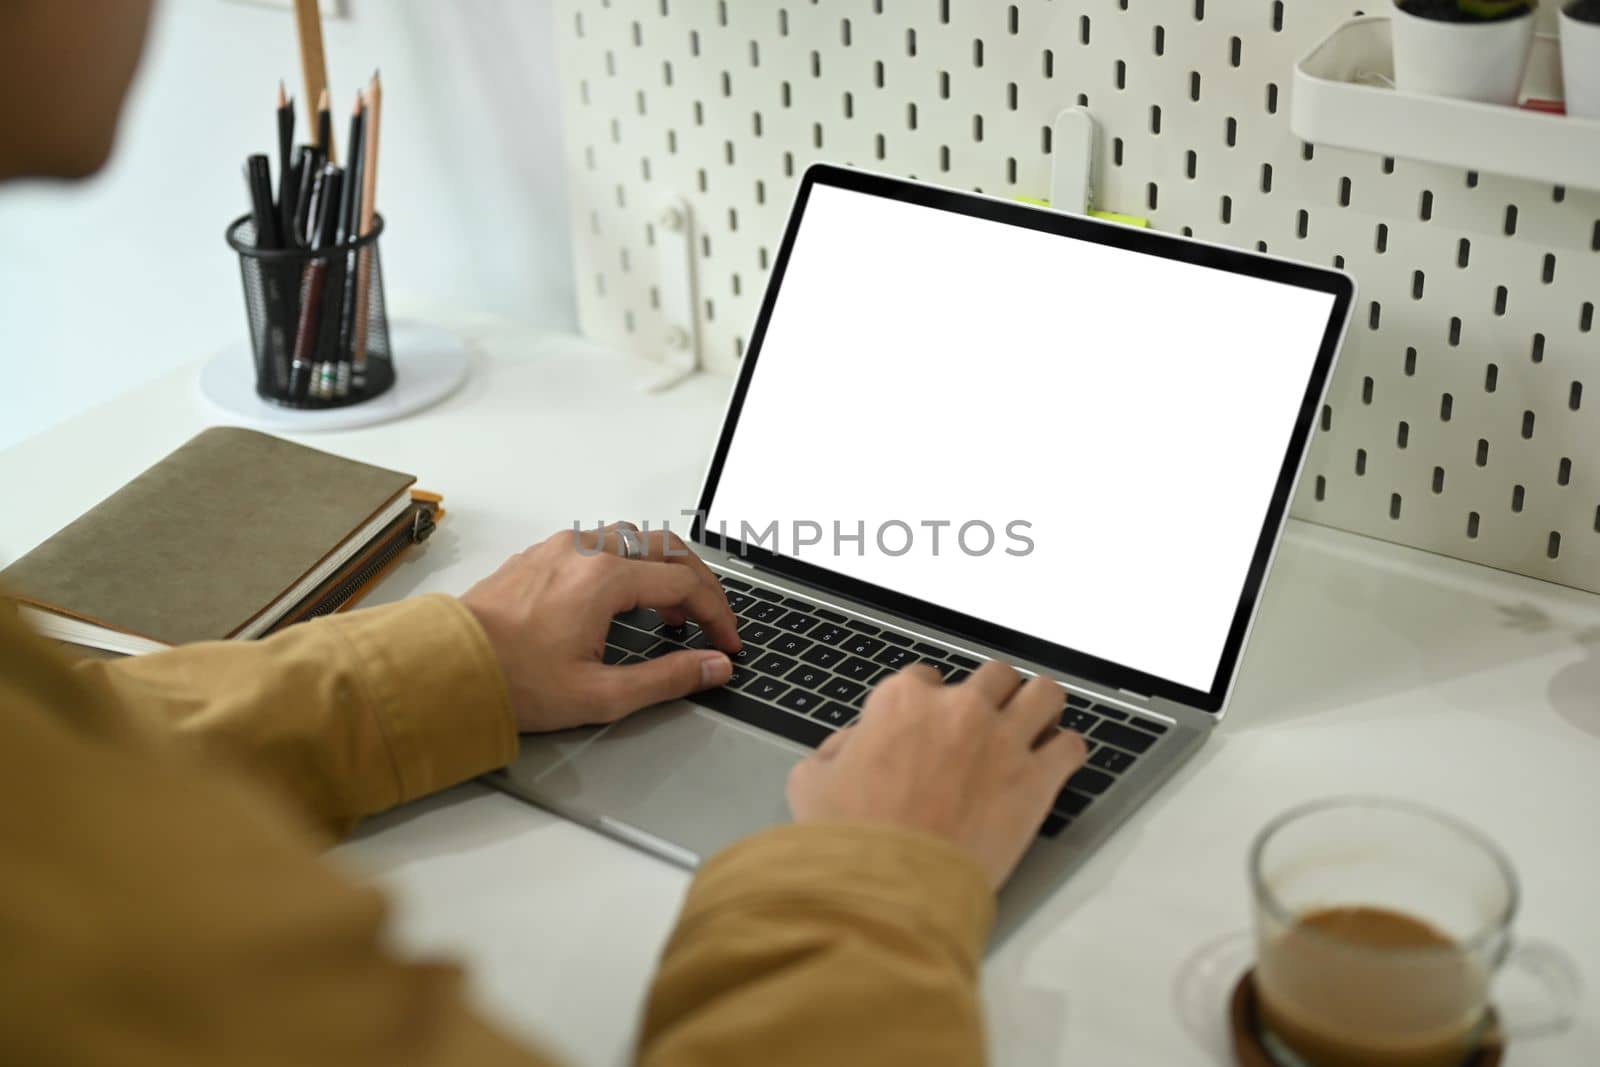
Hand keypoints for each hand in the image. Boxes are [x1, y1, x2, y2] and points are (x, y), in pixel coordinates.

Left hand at [460, 524, 741, 732]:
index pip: (685, 583)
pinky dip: (627, 563)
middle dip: (698, 582)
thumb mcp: (601, 694)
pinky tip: (621, 597)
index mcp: (605, 579)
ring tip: (670, 609)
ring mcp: (558, 549)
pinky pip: (597, 543)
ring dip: (662, 567)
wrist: (446, 668)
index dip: (717, 614)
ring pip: (631, 537)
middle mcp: (584, 551)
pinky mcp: (538, 556)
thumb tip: (712, 668)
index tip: (726, 643)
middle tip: (711, 618)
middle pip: (665, 547)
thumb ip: (666, 678)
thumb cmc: (511, 681)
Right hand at [787, 661, 1087, 888]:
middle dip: (991, 699)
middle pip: (995, 677)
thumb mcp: (811, 782)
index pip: (927, 679)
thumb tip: (850, 745)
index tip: (933, 725)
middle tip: (987, 726)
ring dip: (1039, 709)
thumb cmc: (853, 839)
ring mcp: (1003, 740)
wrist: (891, 887)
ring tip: (1033, 730)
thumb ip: (834, 750)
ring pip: (1044, 694)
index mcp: (903, 701)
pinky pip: (1071, 745)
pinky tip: (1052, 767)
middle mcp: (959, 709)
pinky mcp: (1036, 780)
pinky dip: (1064, 753)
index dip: (930, 703)